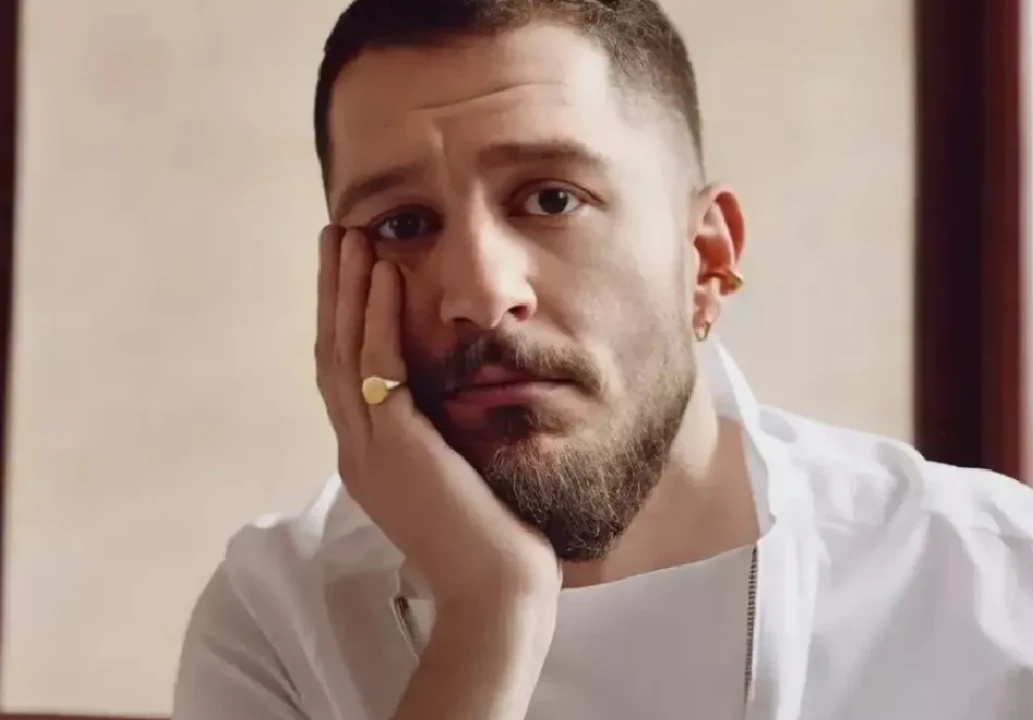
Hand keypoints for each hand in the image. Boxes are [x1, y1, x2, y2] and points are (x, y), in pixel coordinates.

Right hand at [315, 226, 560, 607]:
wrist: (496, 592)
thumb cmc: (493, 541)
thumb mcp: (457, 479)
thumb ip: (442, 440)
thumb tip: (456, 403)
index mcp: (369, 460)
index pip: (346, 374)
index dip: (342, 319)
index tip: (349, 270)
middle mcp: (358, 451)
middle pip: (332, 353)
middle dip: (332, 291)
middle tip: (333, 234)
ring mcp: (369, 450)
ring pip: (344, 352)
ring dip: (346, 290)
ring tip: (349, 236)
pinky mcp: (395, 448)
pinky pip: (380, 367)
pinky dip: (378, 318)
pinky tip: (385, 276)